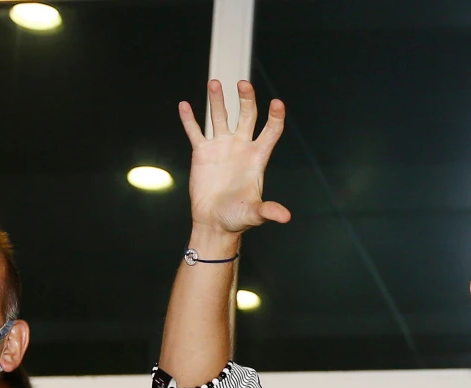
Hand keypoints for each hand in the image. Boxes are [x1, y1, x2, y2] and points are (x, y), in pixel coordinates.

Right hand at [179, 79, 289, 234]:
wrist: (215, 223)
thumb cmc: (237, 218)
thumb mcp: (254, 213)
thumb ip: (268, 211)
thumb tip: (285, 217)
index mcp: (257, 158)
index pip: (271, 132)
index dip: (275, 117)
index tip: (277, 103)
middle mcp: (241, 148)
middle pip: (247, 116)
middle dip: (246, 99)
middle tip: (243, 83)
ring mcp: (221, 148)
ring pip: (219, 117)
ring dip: (217, 100)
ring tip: (215, 82)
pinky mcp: (202, 153)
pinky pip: (195, 131)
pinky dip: (189, 119)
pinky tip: (185, 105)